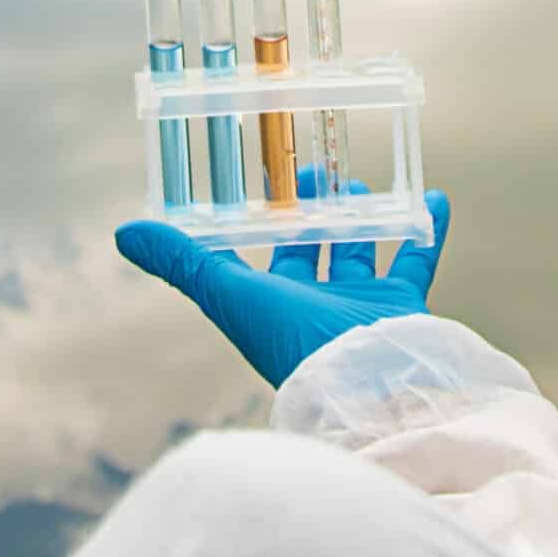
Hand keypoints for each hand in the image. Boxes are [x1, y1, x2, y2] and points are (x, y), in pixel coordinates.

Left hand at [116, 183, 451, 388]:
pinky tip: (433, 195)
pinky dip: (427, 228)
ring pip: (363, 253)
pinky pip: (418, 260)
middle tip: (316, 168)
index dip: (262, 221)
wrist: (365, 388)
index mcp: (274, 304)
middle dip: (315, 212)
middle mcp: (317, 306)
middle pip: (314, 250)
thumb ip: (182, 263)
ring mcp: (363, 308)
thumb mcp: (230, 294)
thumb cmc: (293, 343)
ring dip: (363, 217)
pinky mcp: (405, 308)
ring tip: (360, 180)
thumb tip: (124, 231)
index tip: (266, 179)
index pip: (262, 255)